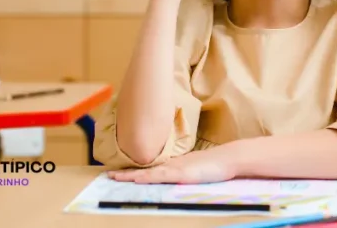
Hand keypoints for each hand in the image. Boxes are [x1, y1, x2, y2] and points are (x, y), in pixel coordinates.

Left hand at [107, 148, 236, 184]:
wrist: (228, 158)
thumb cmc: (215, 165)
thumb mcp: (196, 170)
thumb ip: (186, 172)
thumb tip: (177, 177)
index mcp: (174, 165)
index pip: (150, 169)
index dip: (135, 171)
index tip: (120, 173)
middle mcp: (172, 165)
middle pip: (145, 169)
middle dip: (127, 173)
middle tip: (108, 174)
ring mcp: (176, 169)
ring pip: (148, 173)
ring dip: (131, 175)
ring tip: (115, 177)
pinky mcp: (182, 174)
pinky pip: (160, 176)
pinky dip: (147, 178)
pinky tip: (137, 179)